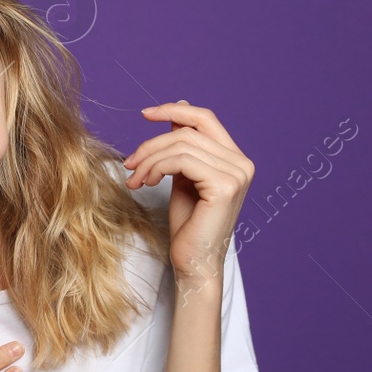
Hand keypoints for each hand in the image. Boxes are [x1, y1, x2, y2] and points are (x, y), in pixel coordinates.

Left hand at [123, 100, 253, 286]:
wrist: (193, 262)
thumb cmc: (188, 224)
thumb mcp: (182, 176)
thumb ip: (183, 147)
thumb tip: (177, 111)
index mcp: (235, 158)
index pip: (205, 118)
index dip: (174, 109)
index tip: (145, 114)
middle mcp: (242, 163)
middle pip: (187, 131)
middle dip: (151, 144)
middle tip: (129, 163)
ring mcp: (236, 174)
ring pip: (181, 145)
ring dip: (149, 159)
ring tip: (135, 179)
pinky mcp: (224, 186)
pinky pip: (181, 161)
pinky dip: (157, 168)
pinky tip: (147, 183)